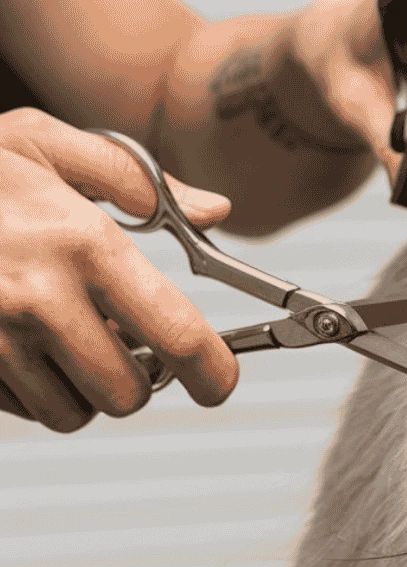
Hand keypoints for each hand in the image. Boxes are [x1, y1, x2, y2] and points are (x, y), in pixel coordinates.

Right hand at [0, 108, 238, 431]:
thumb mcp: (47, 144)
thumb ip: (140, 181)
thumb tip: (214, 211)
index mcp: (83, 245)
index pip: (178, 337)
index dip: (213, 373)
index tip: (218, 382)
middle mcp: (39, 299)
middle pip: (126, 394)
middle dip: (139, 381)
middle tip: (130, 350)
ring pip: (72, 413)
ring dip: (84, 390)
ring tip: (69, 341)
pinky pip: (19, 409)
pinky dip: (33, 390)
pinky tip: (24, 345)